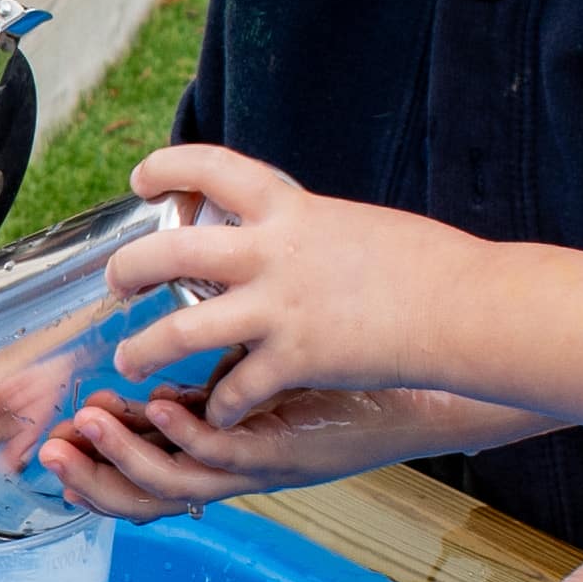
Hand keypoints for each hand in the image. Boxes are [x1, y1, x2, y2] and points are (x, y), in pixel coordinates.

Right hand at [42, 384, 509, 520]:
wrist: (429, 389)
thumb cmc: (358, 369)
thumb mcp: (275, 367)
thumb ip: (226, 361)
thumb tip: (179, 321)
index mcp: (228, 455)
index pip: (147, 474)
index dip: (99, 464)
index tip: (58, 437)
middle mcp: (239, 470)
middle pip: (147, 495)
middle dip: (92, 477)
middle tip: (48, 452)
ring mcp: (264, 462)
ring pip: (176, 477)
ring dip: (125, 455)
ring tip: (88, 424)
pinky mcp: (292, 447)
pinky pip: (229, 450)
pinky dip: (187, 433)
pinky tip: (160, 405)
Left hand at [102, 146, 497, 427]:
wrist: (466, 306)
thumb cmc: (427, 264)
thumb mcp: (354, 224)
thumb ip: (306, 231)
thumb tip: (284, 234)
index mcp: (290, 209)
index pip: (210, 166)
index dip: (166, 166)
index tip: (142, 177)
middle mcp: (271, 253)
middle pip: (166, 252)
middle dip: (127, 269)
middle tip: (116, 283)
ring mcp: (277, 308)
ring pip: (176, 330)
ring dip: (143, 349)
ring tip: (128, 361)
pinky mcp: (294, 359)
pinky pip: (234, 390)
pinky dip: (221, 407)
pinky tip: (219, 415)